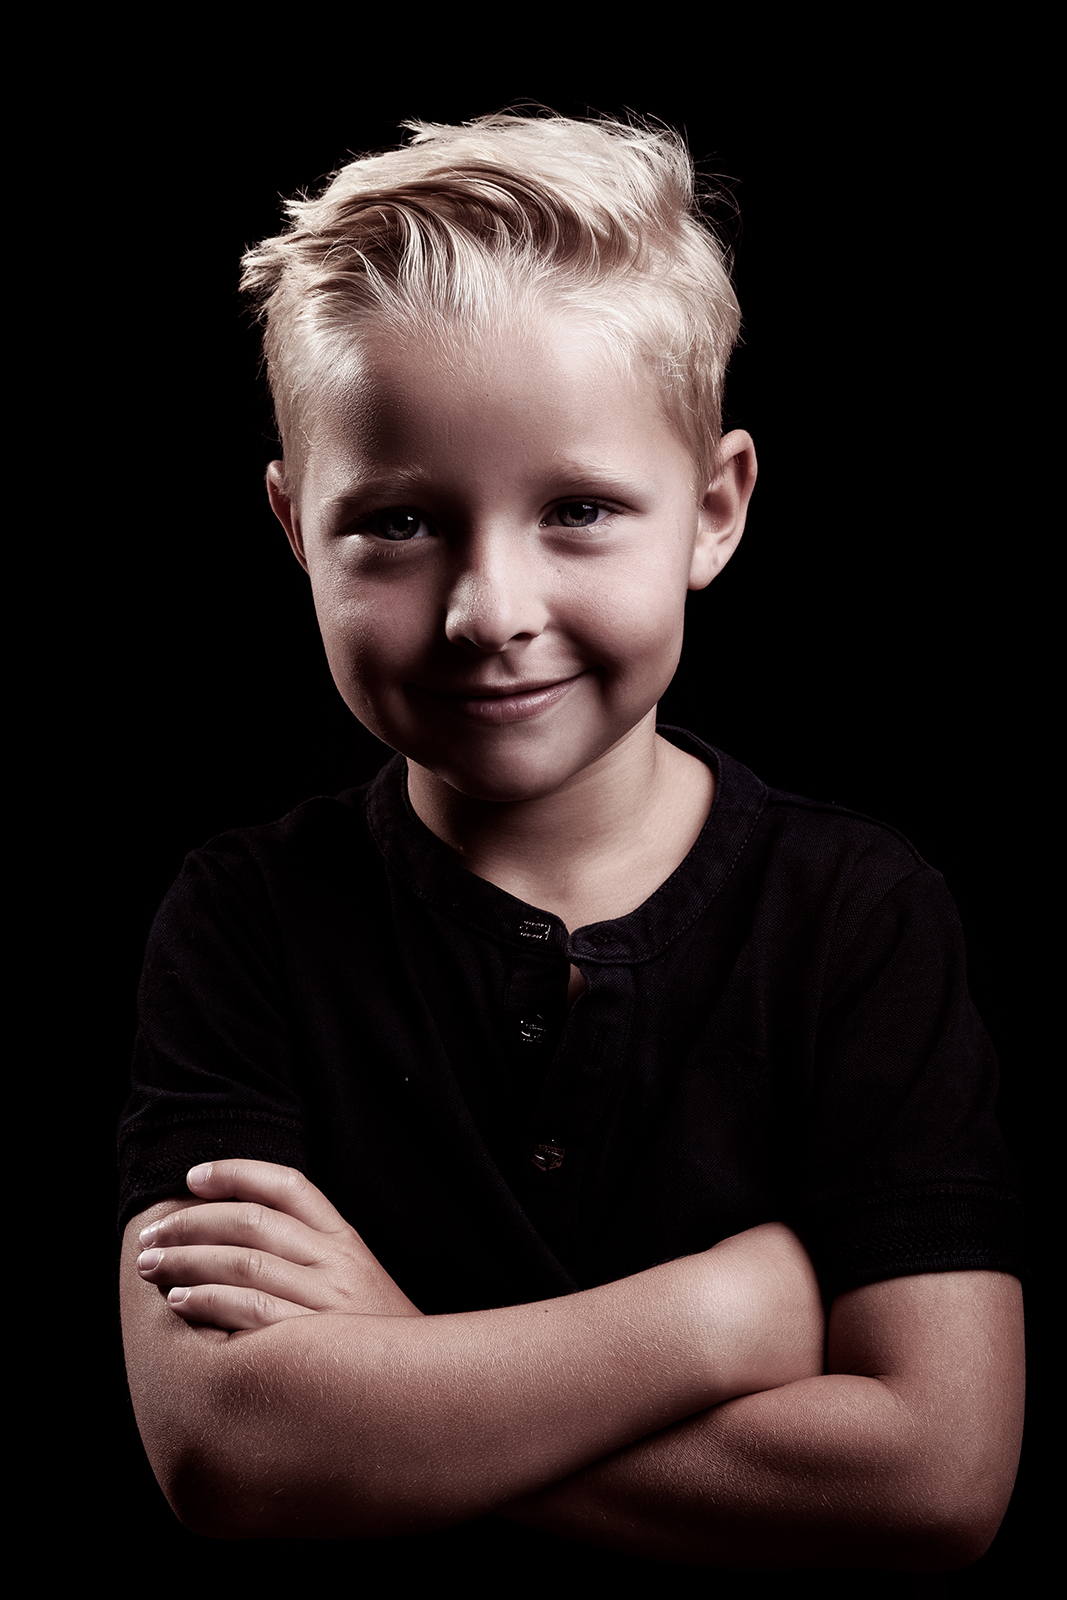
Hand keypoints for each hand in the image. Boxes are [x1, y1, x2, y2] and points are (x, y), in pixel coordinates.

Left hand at [135, 1158, 421, 1332]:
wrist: (427, 1398)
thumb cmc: (376, 1346)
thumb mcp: (358, 1286)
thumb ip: (312, 1259)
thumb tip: (235, 1238)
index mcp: (347, 1241)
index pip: (288, 1185)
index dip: (237, 1173)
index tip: (191, 1178)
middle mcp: (339, 1262)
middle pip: (254, 1220)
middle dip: (192, 1222)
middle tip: (151, 1235)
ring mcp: (328, 1302)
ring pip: (245, 1261)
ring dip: (187, 1259)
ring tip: (150, 1265)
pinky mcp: (315, 1343)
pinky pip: (250, 1311)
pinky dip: (207, 1301)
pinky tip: (177, 1303)